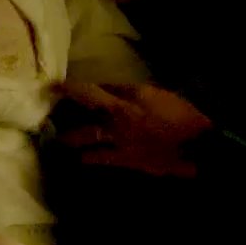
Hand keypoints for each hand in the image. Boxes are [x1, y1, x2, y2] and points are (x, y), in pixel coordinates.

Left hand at [55, 80, 212, 177]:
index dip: (72, 88)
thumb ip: (130, 91)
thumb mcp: (157, 94)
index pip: (93, 90)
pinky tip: (81, 158)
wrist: (196, 146)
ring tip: (59, 138)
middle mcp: (118, 118)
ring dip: (71, 136)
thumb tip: (107, 89)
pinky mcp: (125, 159)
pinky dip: (90, 157)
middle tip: (49, 107)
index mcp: (128, 99)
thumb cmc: (182, 115)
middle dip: (67, 107)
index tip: (55, 85)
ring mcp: (120, 140)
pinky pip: (101, 158)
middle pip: (86, 110)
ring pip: (87, 136)